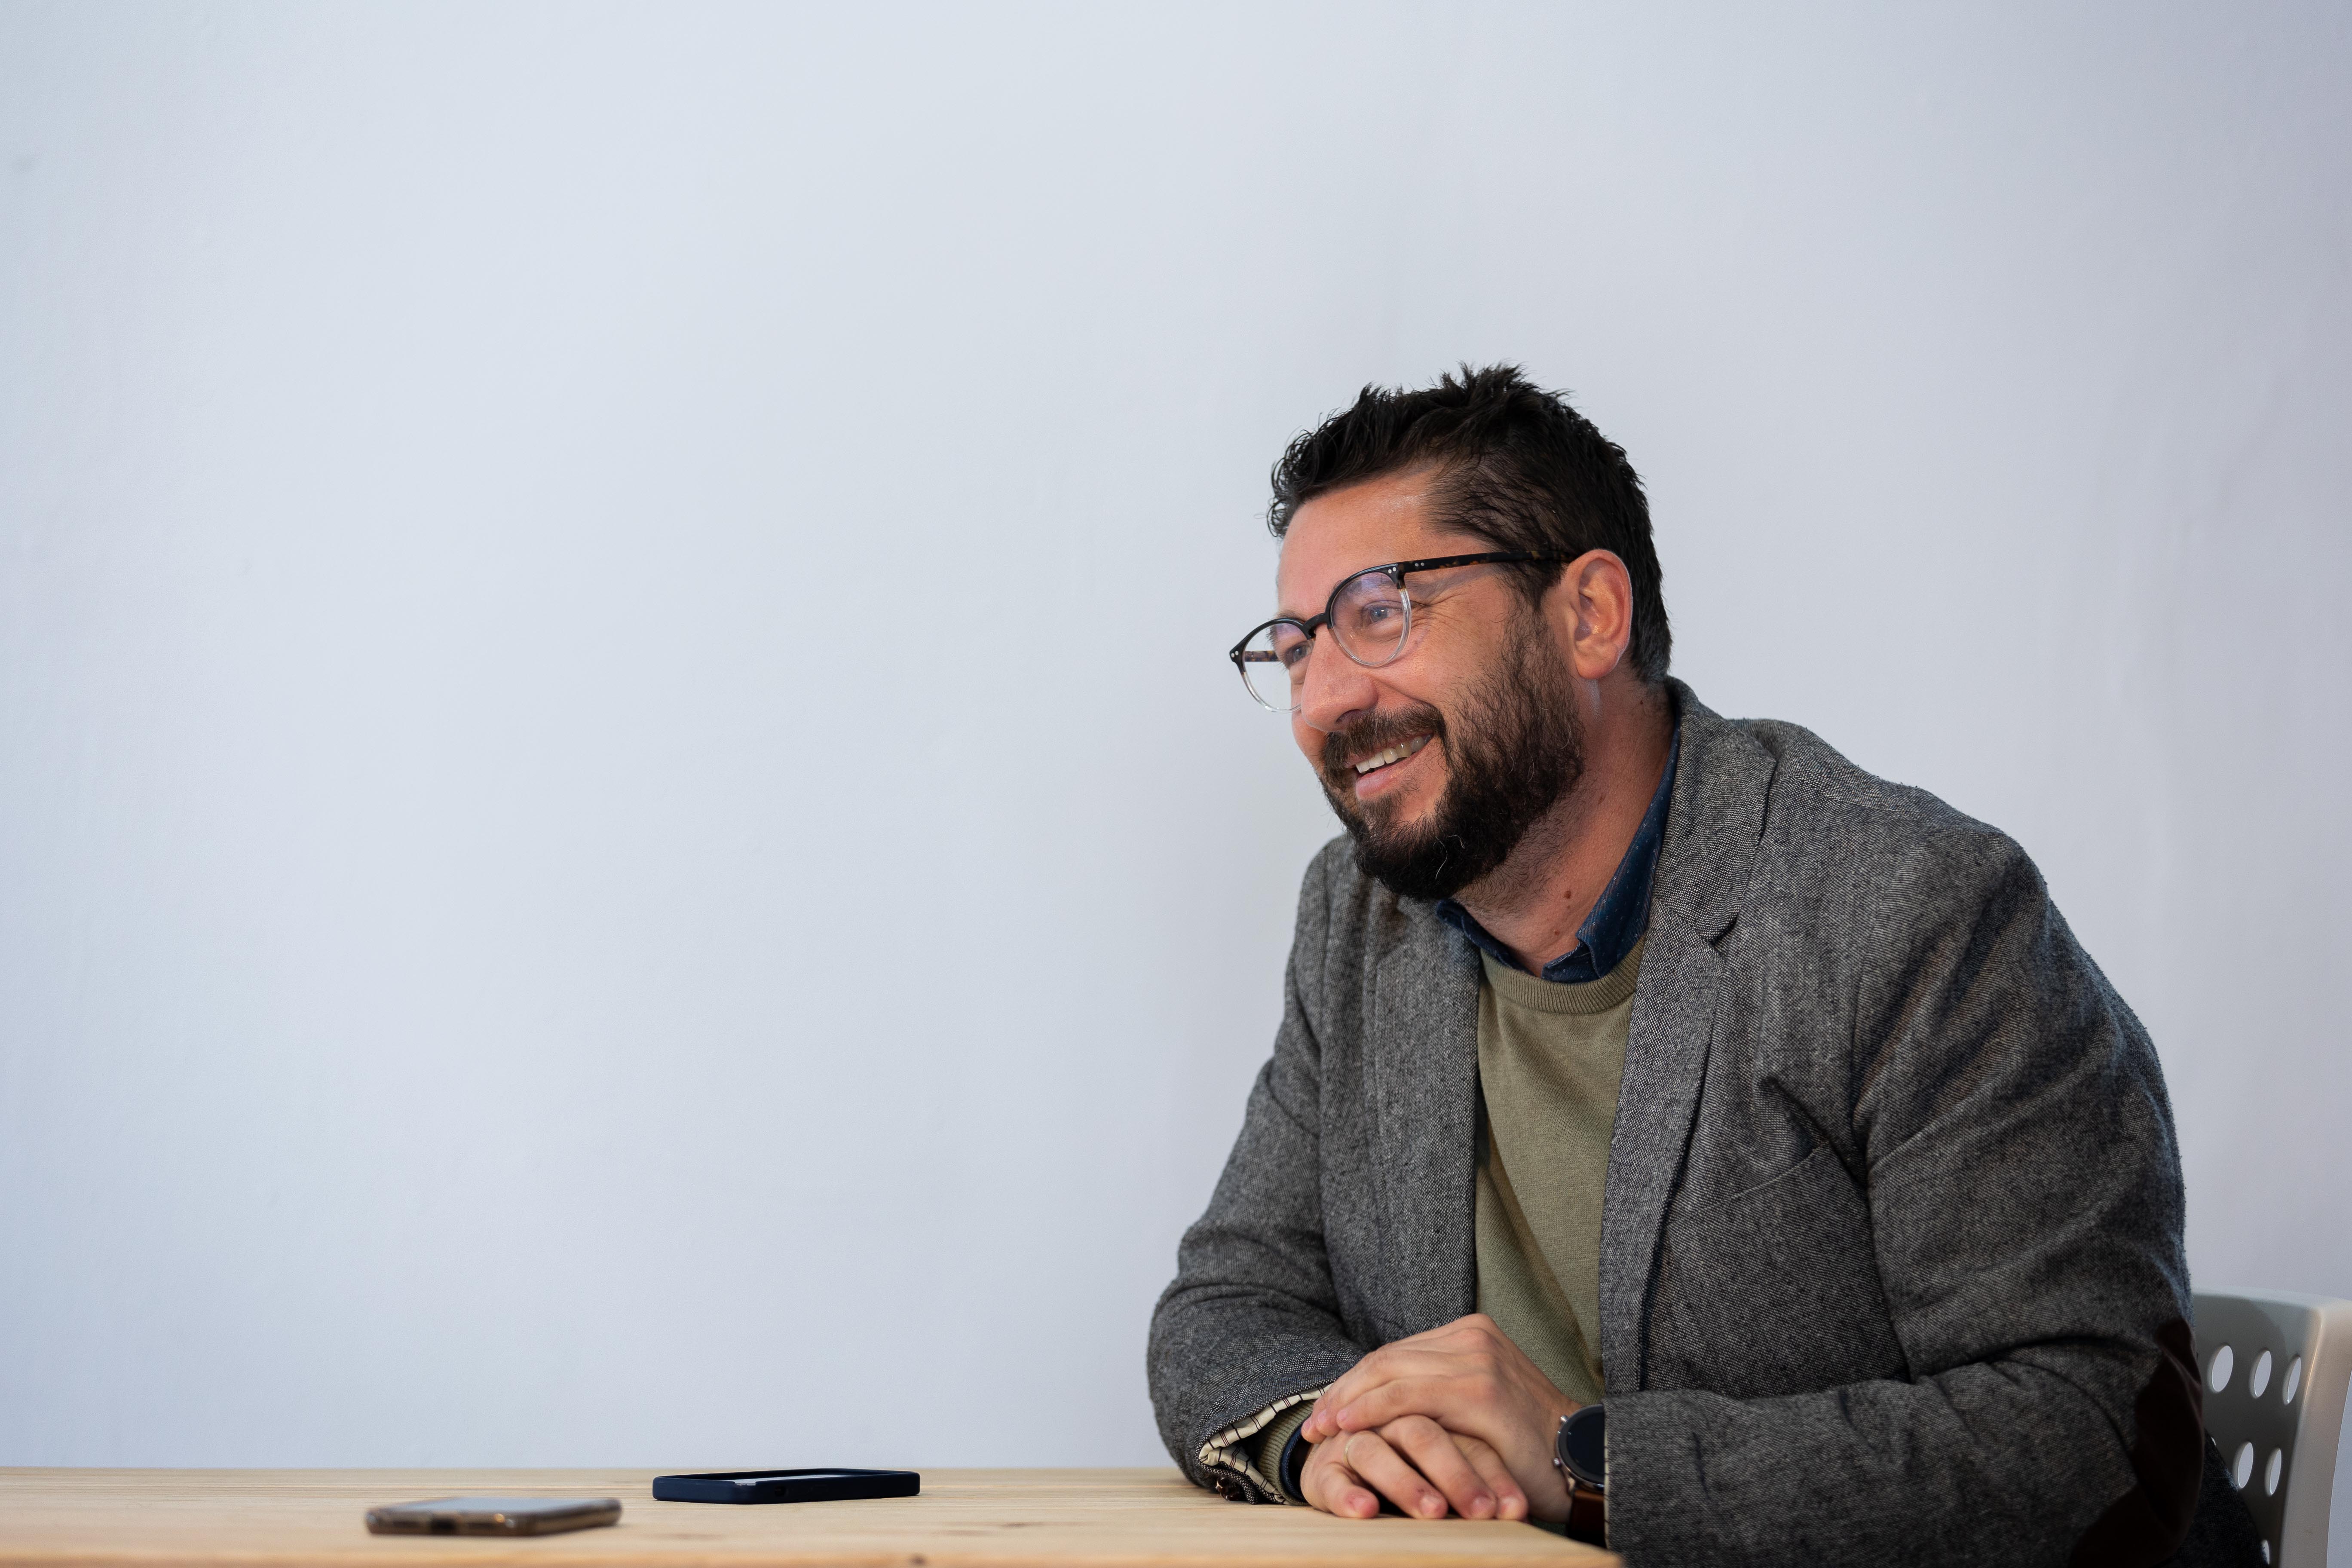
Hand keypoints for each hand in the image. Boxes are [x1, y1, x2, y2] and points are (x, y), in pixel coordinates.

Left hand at [1300, 1313, 1578, 1521]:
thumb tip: (1381, 1406)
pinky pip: (1409, 1395)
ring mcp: (1477, 1357)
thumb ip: (1439, 1393)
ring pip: (1390, 1371)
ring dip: (1347, 1401)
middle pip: (1387, 1358)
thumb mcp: (1477, 1406)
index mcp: (1470, 1332)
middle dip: (1343, 1390)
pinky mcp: (1480, 1388)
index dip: (1355, 1381)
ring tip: (1320, 1428)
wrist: (1584, 1460)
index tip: (1327, 1409)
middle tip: (1313, 1423)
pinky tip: (1347, 1425)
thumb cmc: (1527, 1446)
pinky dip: (1371, 1409)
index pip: (1395, 1352)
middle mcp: (1472, 1334)